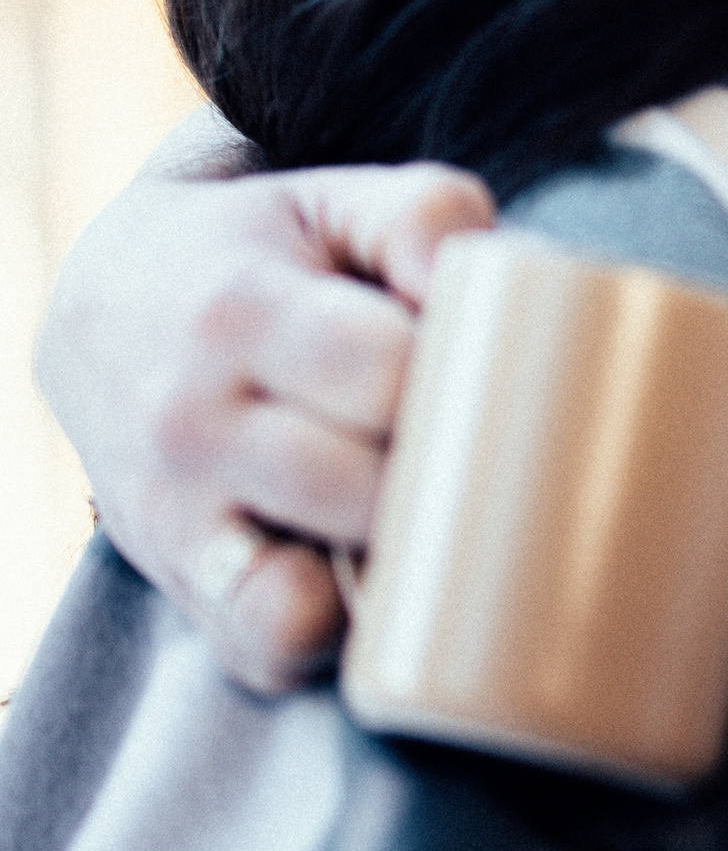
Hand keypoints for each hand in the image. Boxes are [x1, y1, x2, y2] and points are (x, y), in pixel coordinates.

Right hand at [36, 132, 495, 692]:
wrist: (103, 311)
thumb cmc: (256, 259)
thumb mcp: (331, 204)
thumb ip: (427, 218)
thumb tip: (500, 286)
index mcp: (241, 313)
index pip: (388, 375)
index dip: (471, 385)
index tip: (499, 381)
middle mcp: (193, 424)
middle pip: (367, 490)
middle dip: (449, 481)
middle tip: (488, 456)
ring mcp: (177, 517)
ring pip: (314, 590)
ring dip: (401, 568)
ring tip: (439, 516)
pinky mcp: (182, 587)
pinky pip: (271, 646)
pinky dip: (336, 632)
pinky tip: (374, 579)